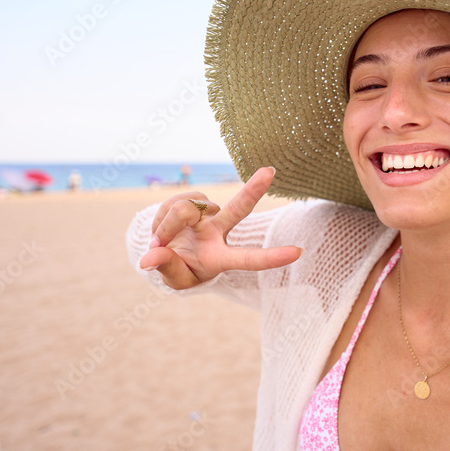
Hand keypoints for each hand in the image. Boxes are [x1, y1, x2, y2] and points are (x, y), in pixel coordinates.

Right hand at [139, 167, 301, 288]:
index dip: (272, 257)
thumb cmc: (179, 270)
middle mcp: (220, 231)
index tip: (298, 252)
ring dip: (166, 227)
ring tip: (160, 242)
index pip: (249, 258)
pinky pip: (171, 203)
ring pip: (184, 209)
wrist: (166, 253)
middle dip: (254, 189)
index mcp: (222, 257)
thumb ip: (166, 268)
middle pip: (239, 208)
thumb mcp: (174, 279)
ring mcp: (206, 213)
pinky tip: (161, 230)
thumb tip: (151, 256)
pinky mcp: (191, 201)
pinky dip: (160, 219)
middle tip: (270, 171)